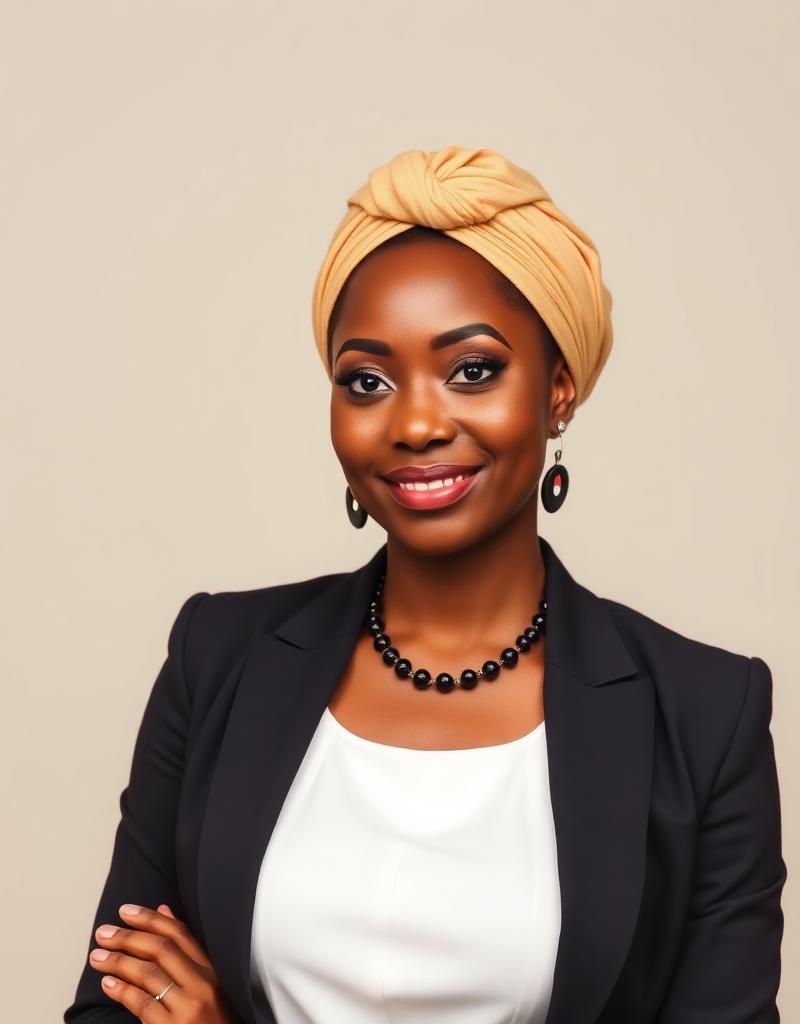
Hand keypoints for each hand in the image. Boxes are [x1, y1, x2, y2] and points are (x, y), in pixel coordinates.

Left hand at [88, 902, 236, 1021]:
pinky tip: (108, 984)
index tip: (125, 911)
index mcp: (212, 970)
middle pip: (161, 950)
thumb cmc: (210, 1019)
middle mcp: (203, 985)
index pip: (179, 934)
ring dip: (118, 962)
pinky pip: (142, 1004)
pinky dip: (122, 991)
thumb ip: (185, 949)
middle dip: (128, 937)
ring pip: (148, 974)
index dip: (150, 919)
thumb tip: (163, 910)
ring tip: (97, 957)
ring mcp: (188, 1008)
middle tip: (103, 933)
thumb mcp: (207, 982)